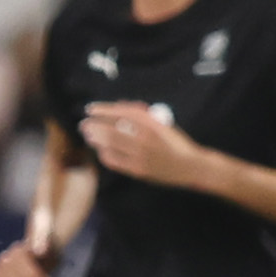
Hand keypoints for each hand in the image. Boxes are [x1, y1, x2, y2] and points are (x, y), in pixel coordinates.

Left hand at [80, 101, 209, 187]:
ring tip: (88, 135)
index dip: (103, 110)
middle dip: (94, 125)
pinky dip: (105, 154)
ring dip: (96, 139)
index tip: (91, 109)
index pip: (121, 113)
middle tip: (84, 124)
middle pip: (111, 129)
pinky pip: (115, 161)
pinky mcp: (138, 170)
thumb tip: (118, 107)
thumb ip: (141, 116)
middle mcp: (144, 139)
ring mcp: (140, 155)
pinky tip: (100, 151)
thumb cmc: (175, 142)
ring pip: (110, 145)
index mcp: (151, 124)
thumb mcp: (161, 123)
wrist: (191, 165)